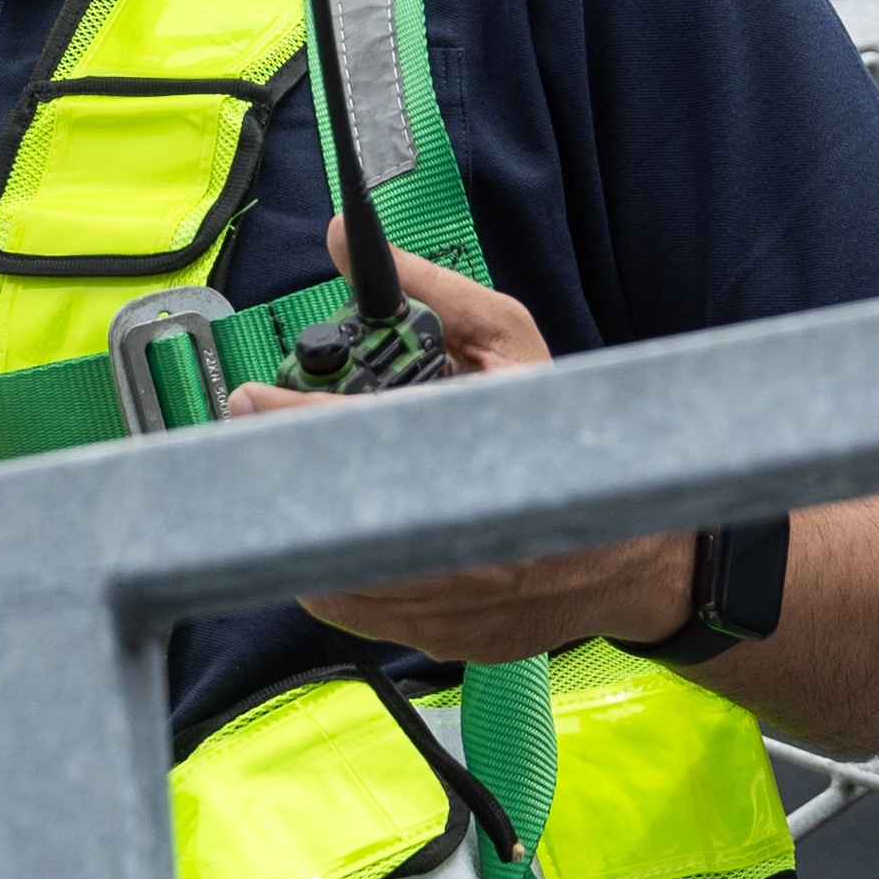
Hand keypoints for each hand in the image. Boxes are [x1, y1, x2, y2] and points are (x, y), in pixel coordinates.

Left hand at [215, 225, 689, 661]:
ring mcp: (447, 596)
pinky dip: (328, 565)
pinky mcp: (436, 637)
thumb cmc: (567, 437)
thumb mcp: (508, 343)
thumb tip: (344, 242)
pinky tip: (340, 527)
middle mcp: (460, 533)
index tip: (249, 397)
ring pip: (328, 566)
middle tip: (256, 436)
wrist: (628, 553)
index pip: (357, 432)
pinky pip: (349, 606)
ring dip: (300, 519)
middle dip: (282, 467)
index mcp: (477, 446)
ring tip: (300, 479)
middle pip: (330, 507)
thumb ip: (425, 290)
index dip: (289, 415)